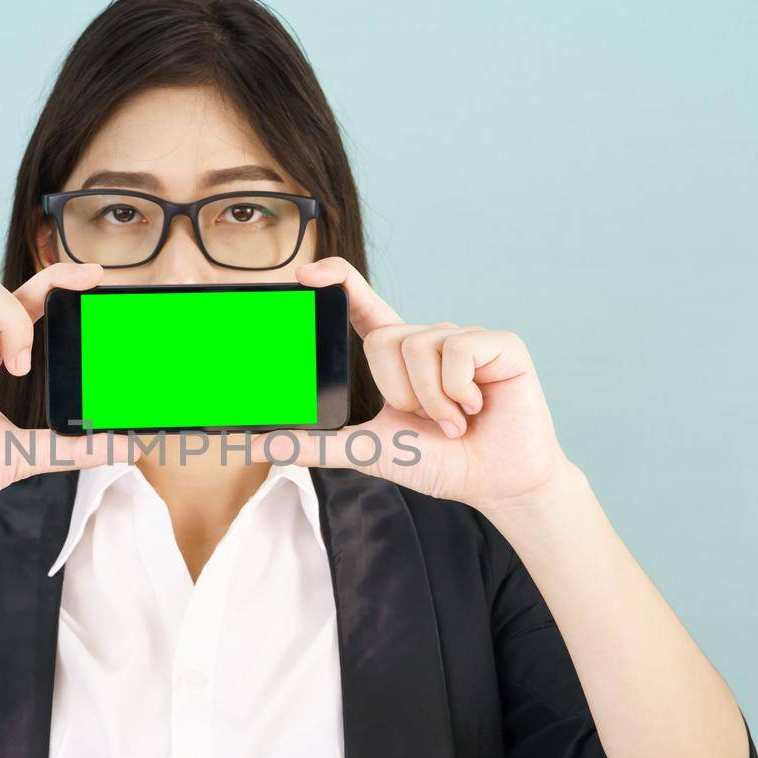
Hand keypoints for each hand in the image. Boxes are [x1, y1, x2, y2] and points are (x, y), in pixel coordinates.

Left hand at [259, 257, 574, 510]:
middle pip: (383, 338)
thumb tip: (258, 444)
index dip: (337, 282)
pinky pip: (456, 351)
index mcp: (399, 356)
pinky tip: (476, 407)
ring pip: (418, 346)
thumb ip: (315, 444)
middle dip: (399, 392)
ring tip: (454, 420)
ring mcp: (464, 338)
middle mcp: (429, 339)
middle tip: (428, 420)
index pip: (362, 306)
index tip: (305, 274)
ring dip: (430, 399)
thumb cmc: (438, 463)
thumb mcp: (369, 450)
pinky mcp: (499, 344)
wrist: (494, 483)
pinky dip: (457, 390)